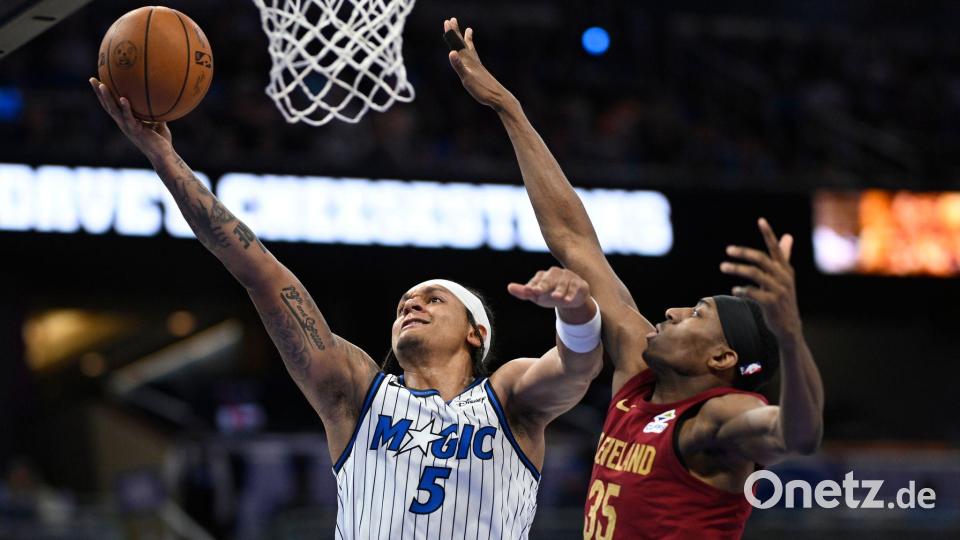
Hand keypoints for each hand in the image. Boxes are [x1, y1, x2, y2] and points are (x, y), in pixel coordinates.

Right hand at [89, 77, 172, 160]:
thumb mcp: (158, 122)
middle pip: (107, 105)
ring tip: (101, 85)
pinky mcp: (134, 131)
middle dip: (98, 93)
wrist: (163, 155)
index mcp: (126, 120)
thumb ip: (155, 112)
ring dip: (106, 98)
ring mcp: (127, 127)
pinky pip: (128, 117)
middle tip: (92, 79)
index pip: (112, 105)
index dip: (104, 95)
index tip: (99, 81)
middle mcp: (123, 123)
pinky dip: (125, 108)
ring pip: (113, 110)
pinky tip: (123, 98)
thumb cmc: (161, 140)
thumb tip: (160, 97)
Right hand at [443, 18, 512, 110]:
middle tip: (452, 19)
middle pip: (463, 43)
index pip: (457, 44)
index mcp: (468, 61)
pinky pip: (474, 58)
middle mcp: (473, 61)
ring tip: (469, 30)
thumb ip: (459, 66)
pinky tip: (473, 56)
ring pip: (470, 49)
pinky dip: (472, 53)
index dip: (452, 34)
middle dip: (456, 32)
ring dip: (467, 39)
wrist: (498, 97)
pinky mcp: (480, 72)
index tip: (447, 21)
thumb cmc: (482, 90)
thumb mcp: (467, 79)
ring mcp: (477, 66)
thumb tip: (451, 52)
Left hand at [508, 266, 590, 309]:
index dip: (533, 286)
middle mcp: (556, 274)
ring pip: (563, 282)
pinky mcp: (579, 283)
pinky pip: (575, 287)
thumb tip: (509, 287)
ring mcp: (568, 277)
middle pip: (549, 278)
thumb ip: (524, 292)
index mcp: (544, 276)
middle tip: (537, 292)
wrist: (572, 300)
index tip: (528, 291)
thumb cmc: (550, 295)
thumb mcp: (537, 296)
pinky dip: (571, 293)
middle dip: (544, 285)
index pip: (537, 280)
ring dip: (559, 290)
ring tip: (555, 297)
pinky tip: (567, 300)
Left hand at [720, 218, 801, 341]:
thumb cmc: (782, 297)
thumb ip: (784, 257)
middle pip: (762, 259)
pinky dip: (742, 290)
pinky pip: (753, 293)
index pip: (776, 248)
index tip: (761, 220)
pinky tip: (734, 290)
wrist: (788, 325)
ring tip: (723, 267)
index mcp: (785, 269)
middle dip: (744, 253)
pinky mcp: (772, 303)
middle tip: (728, 250)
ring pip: (755, 274)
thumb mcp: (784, 277)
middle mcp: (783, 277)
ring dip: (737, 269)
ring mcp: (779, 290)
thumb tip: (788, 236)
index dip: (769, 234)